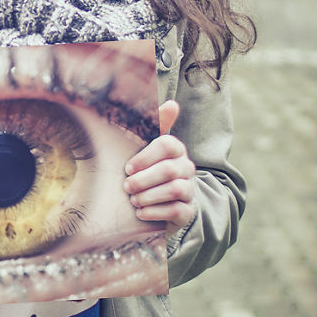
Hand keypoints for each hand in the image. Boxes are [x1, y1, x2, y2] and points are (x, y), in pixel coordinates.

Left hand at [123, 100, 196, 233]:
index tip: (128, 168)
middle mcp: (186, 168)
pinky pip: (176, 210)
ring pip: (174, 190)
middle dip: (144, 179)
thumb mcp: (145, 150)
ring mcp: (189, 190)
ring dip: (149, 196)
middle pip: (169, 170)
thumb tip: (172, 103)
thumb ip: (154, 125)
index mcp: (176, 150)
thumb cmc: (148, 171)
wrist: (162, 203)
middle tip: (127, 186)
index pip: (167, 144)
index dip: (145, 157)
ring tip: (133, 200)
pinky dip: (155, 212)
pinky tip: (140, 213)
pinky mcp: (187, 211)